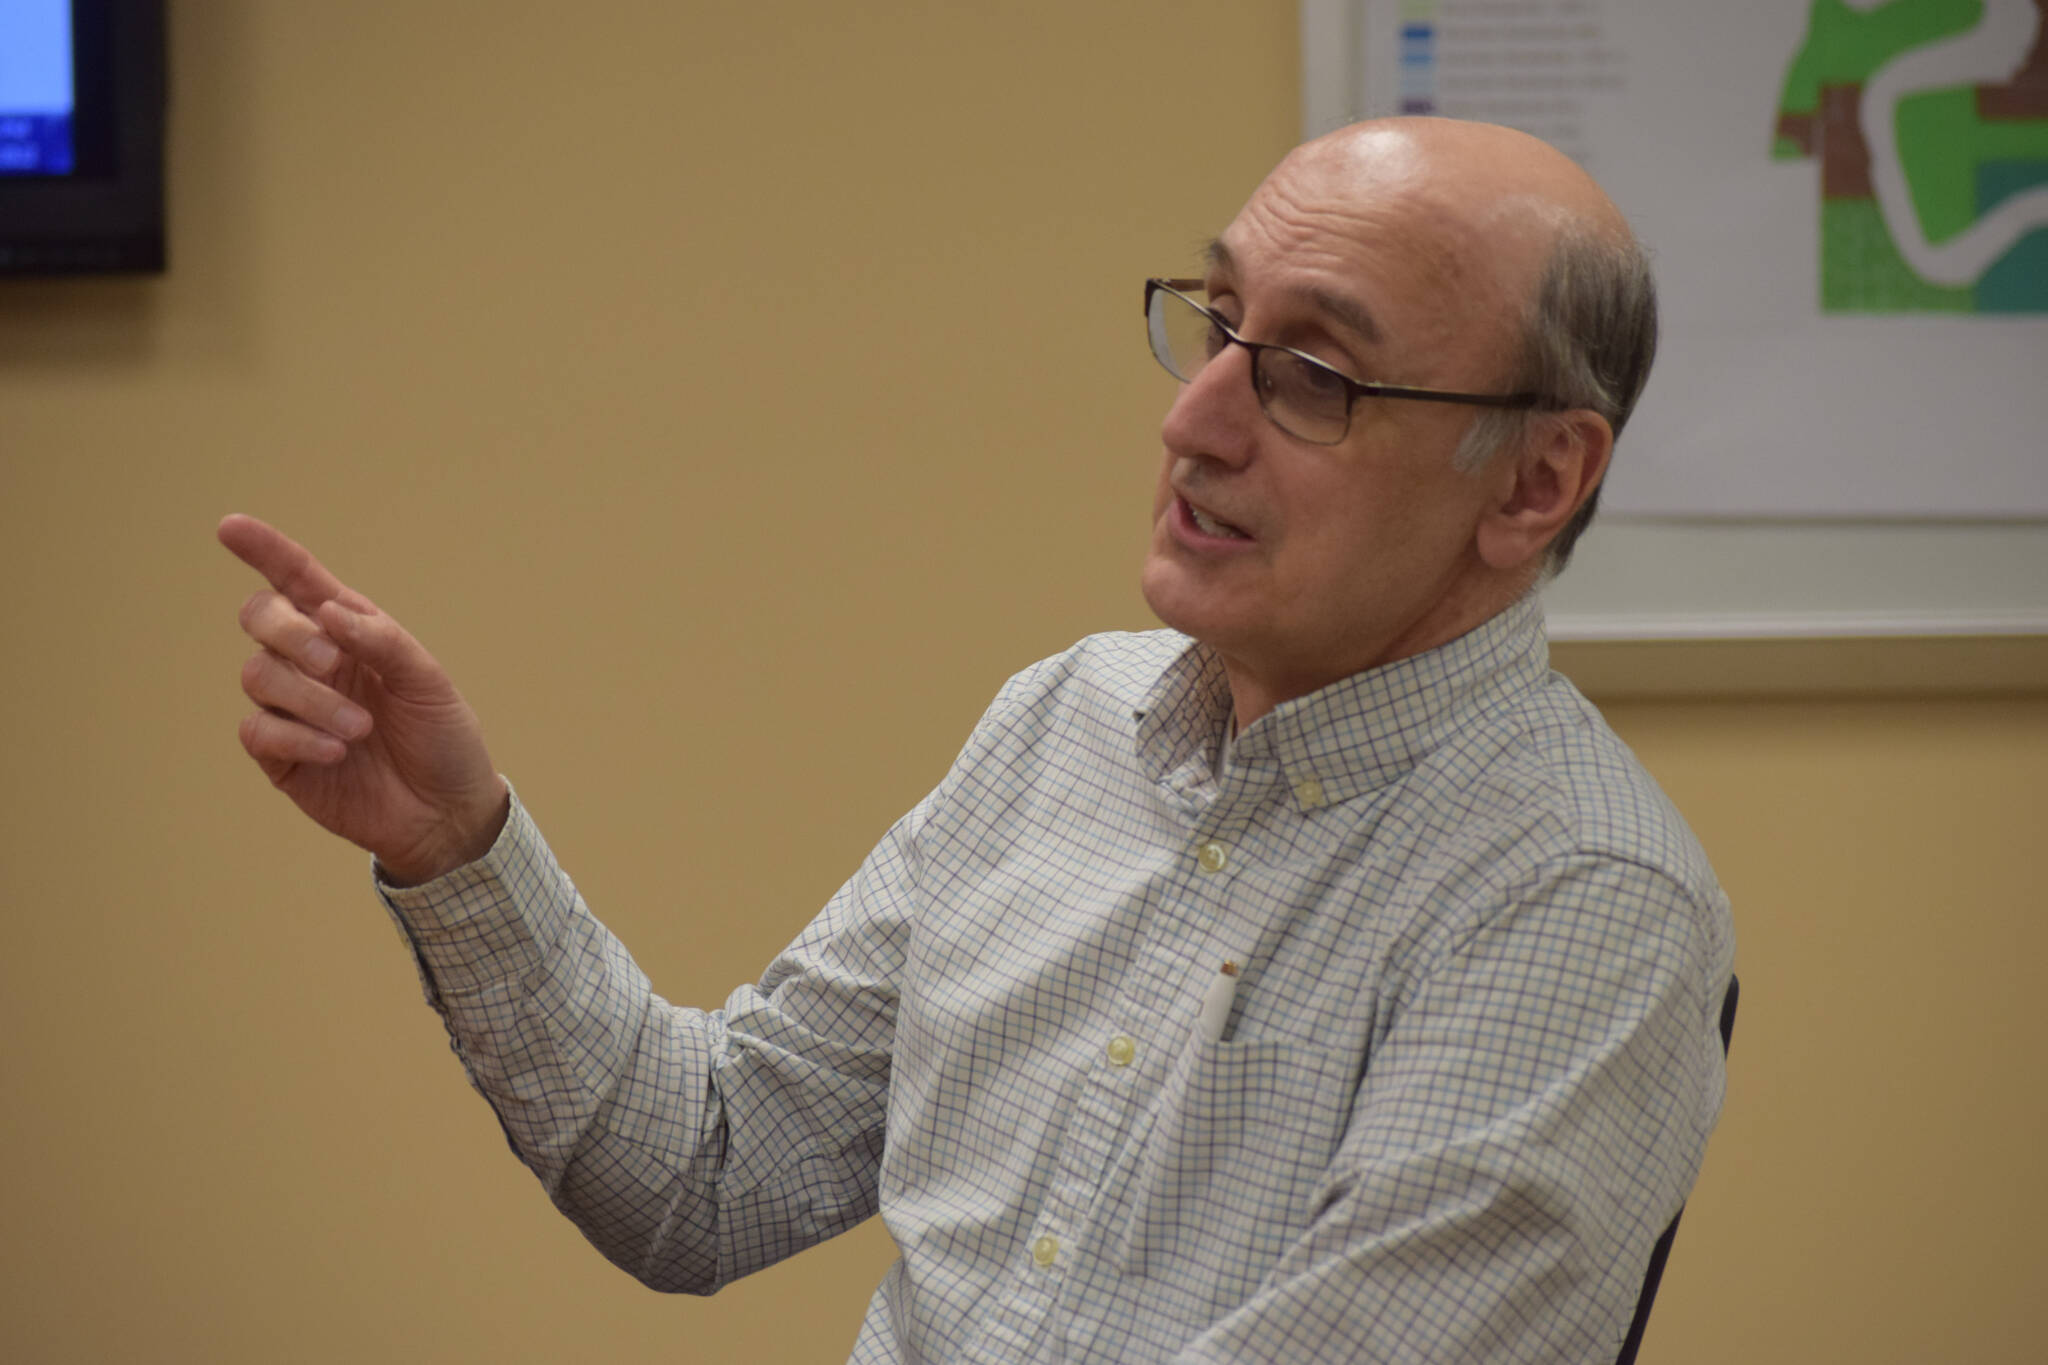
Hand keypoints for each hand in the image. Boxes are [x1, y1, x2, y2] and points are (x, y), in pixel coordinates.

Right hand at [219, 514, 508, 884]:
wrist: (448, 810)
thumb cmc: (442, 737)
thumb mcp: (428, 682)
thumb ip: (381, 641)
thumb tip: (326, 611)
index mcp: (348, 631)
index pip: (296, 580)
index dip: (264, 551)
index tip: (230, 527)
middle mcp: (312, 662)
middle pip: (260, 617)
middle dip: (289, 632)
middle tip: (334, 662)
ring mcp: (292, 708)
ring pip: (258, 675)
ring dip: (310, 698)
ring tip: (360, 728)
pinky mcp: (281, 756)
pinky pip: (258, 730)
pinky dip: (297, 735)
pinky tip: (337, 752)